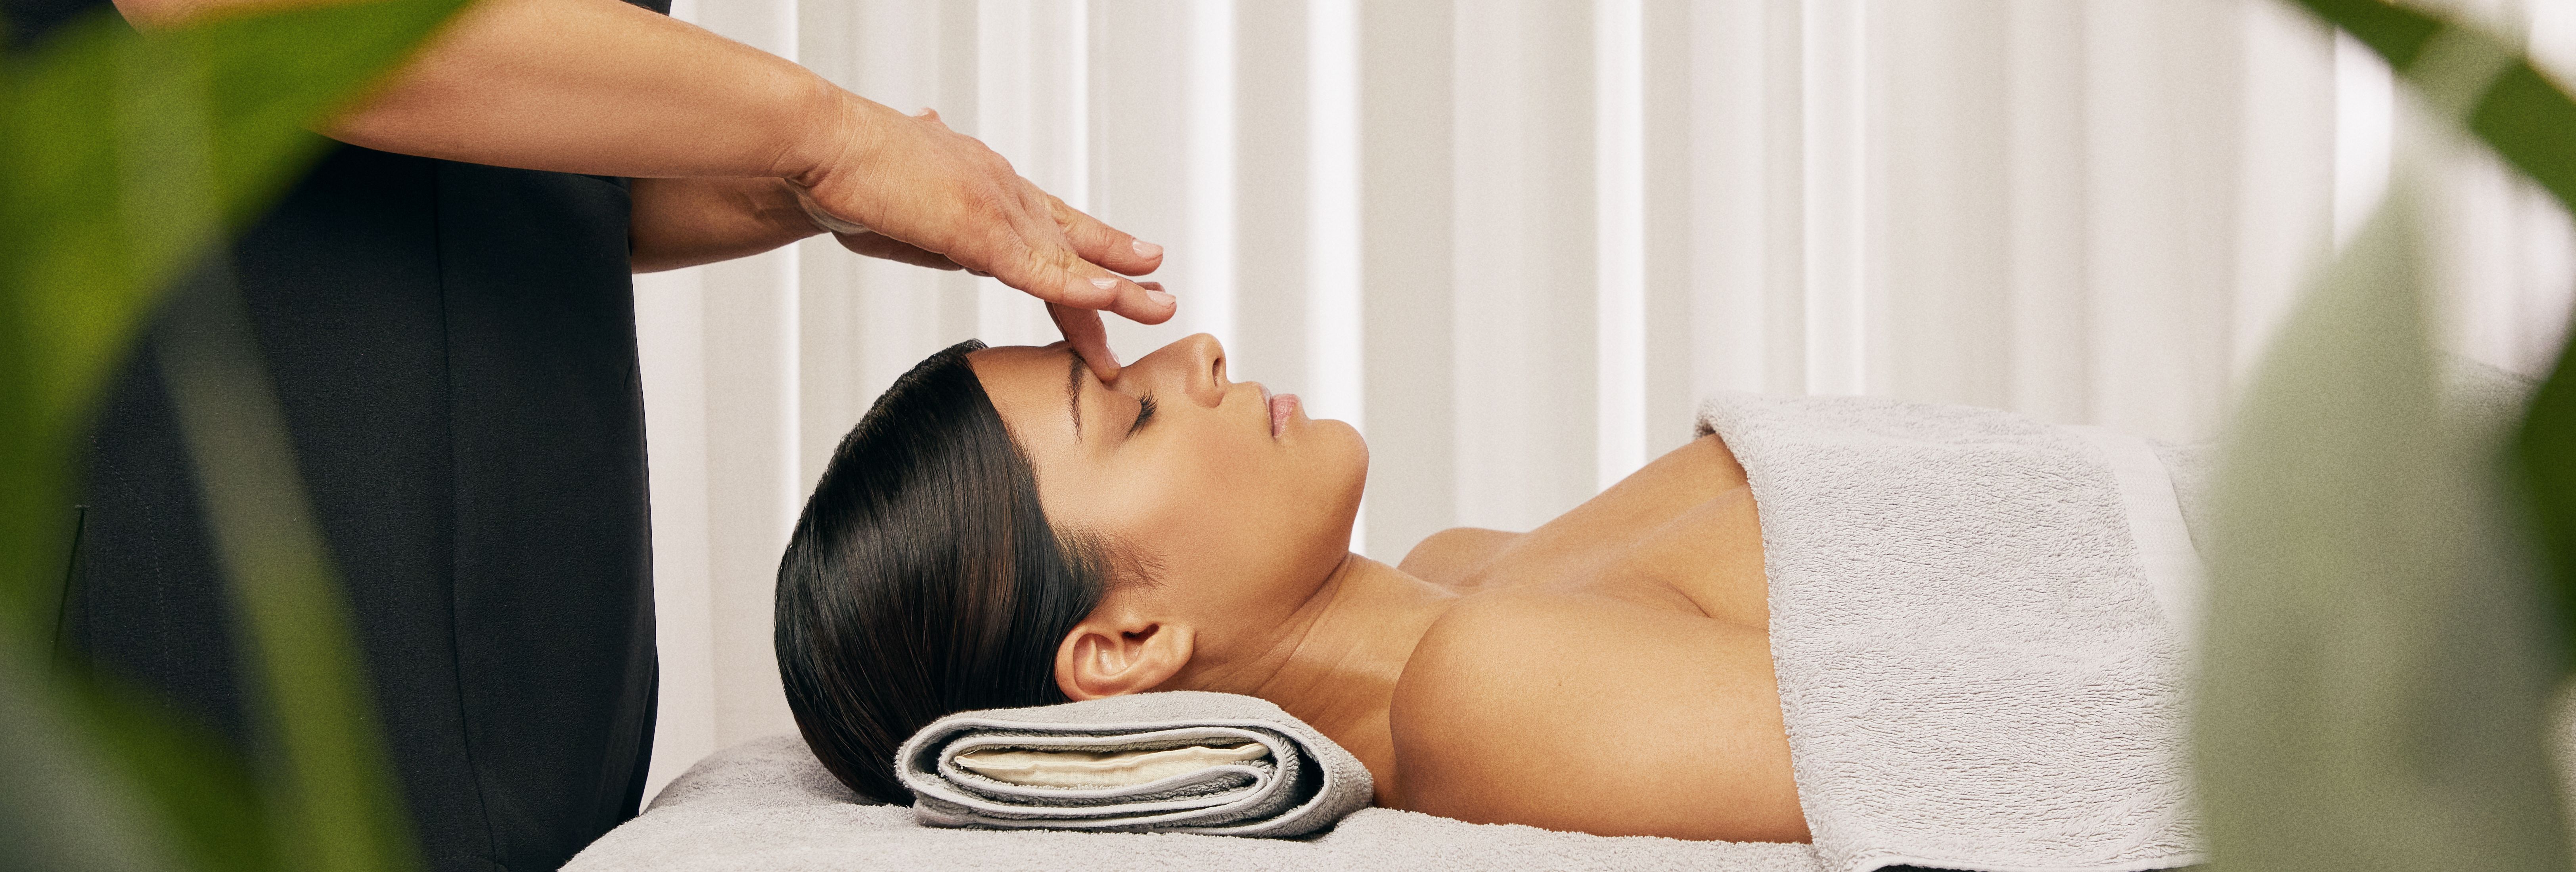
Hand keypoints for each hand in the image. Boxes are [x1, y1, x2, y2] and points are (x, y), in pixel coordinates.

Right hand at [786, 99, 1166, 378]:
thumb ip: (931, 201)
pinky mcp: (978, 231)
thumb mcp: (903, 199)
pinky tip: (1111, 299)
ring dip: (1115, 290)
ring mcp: (995, 209)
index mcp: (986, 185)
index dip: (1091, 247)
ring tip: (1157, 307)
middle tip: (1159, 296)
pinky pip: (1038, 269)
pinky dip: (1078, 288)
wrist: (821, 149)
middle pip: (1070, 244)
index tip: (1127, 263)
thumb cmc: (849, 175)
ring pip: (1067, 260)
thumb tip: (936, 167)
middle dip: (1116, 274)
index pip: (1050, 223)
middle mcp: (1002, 191)